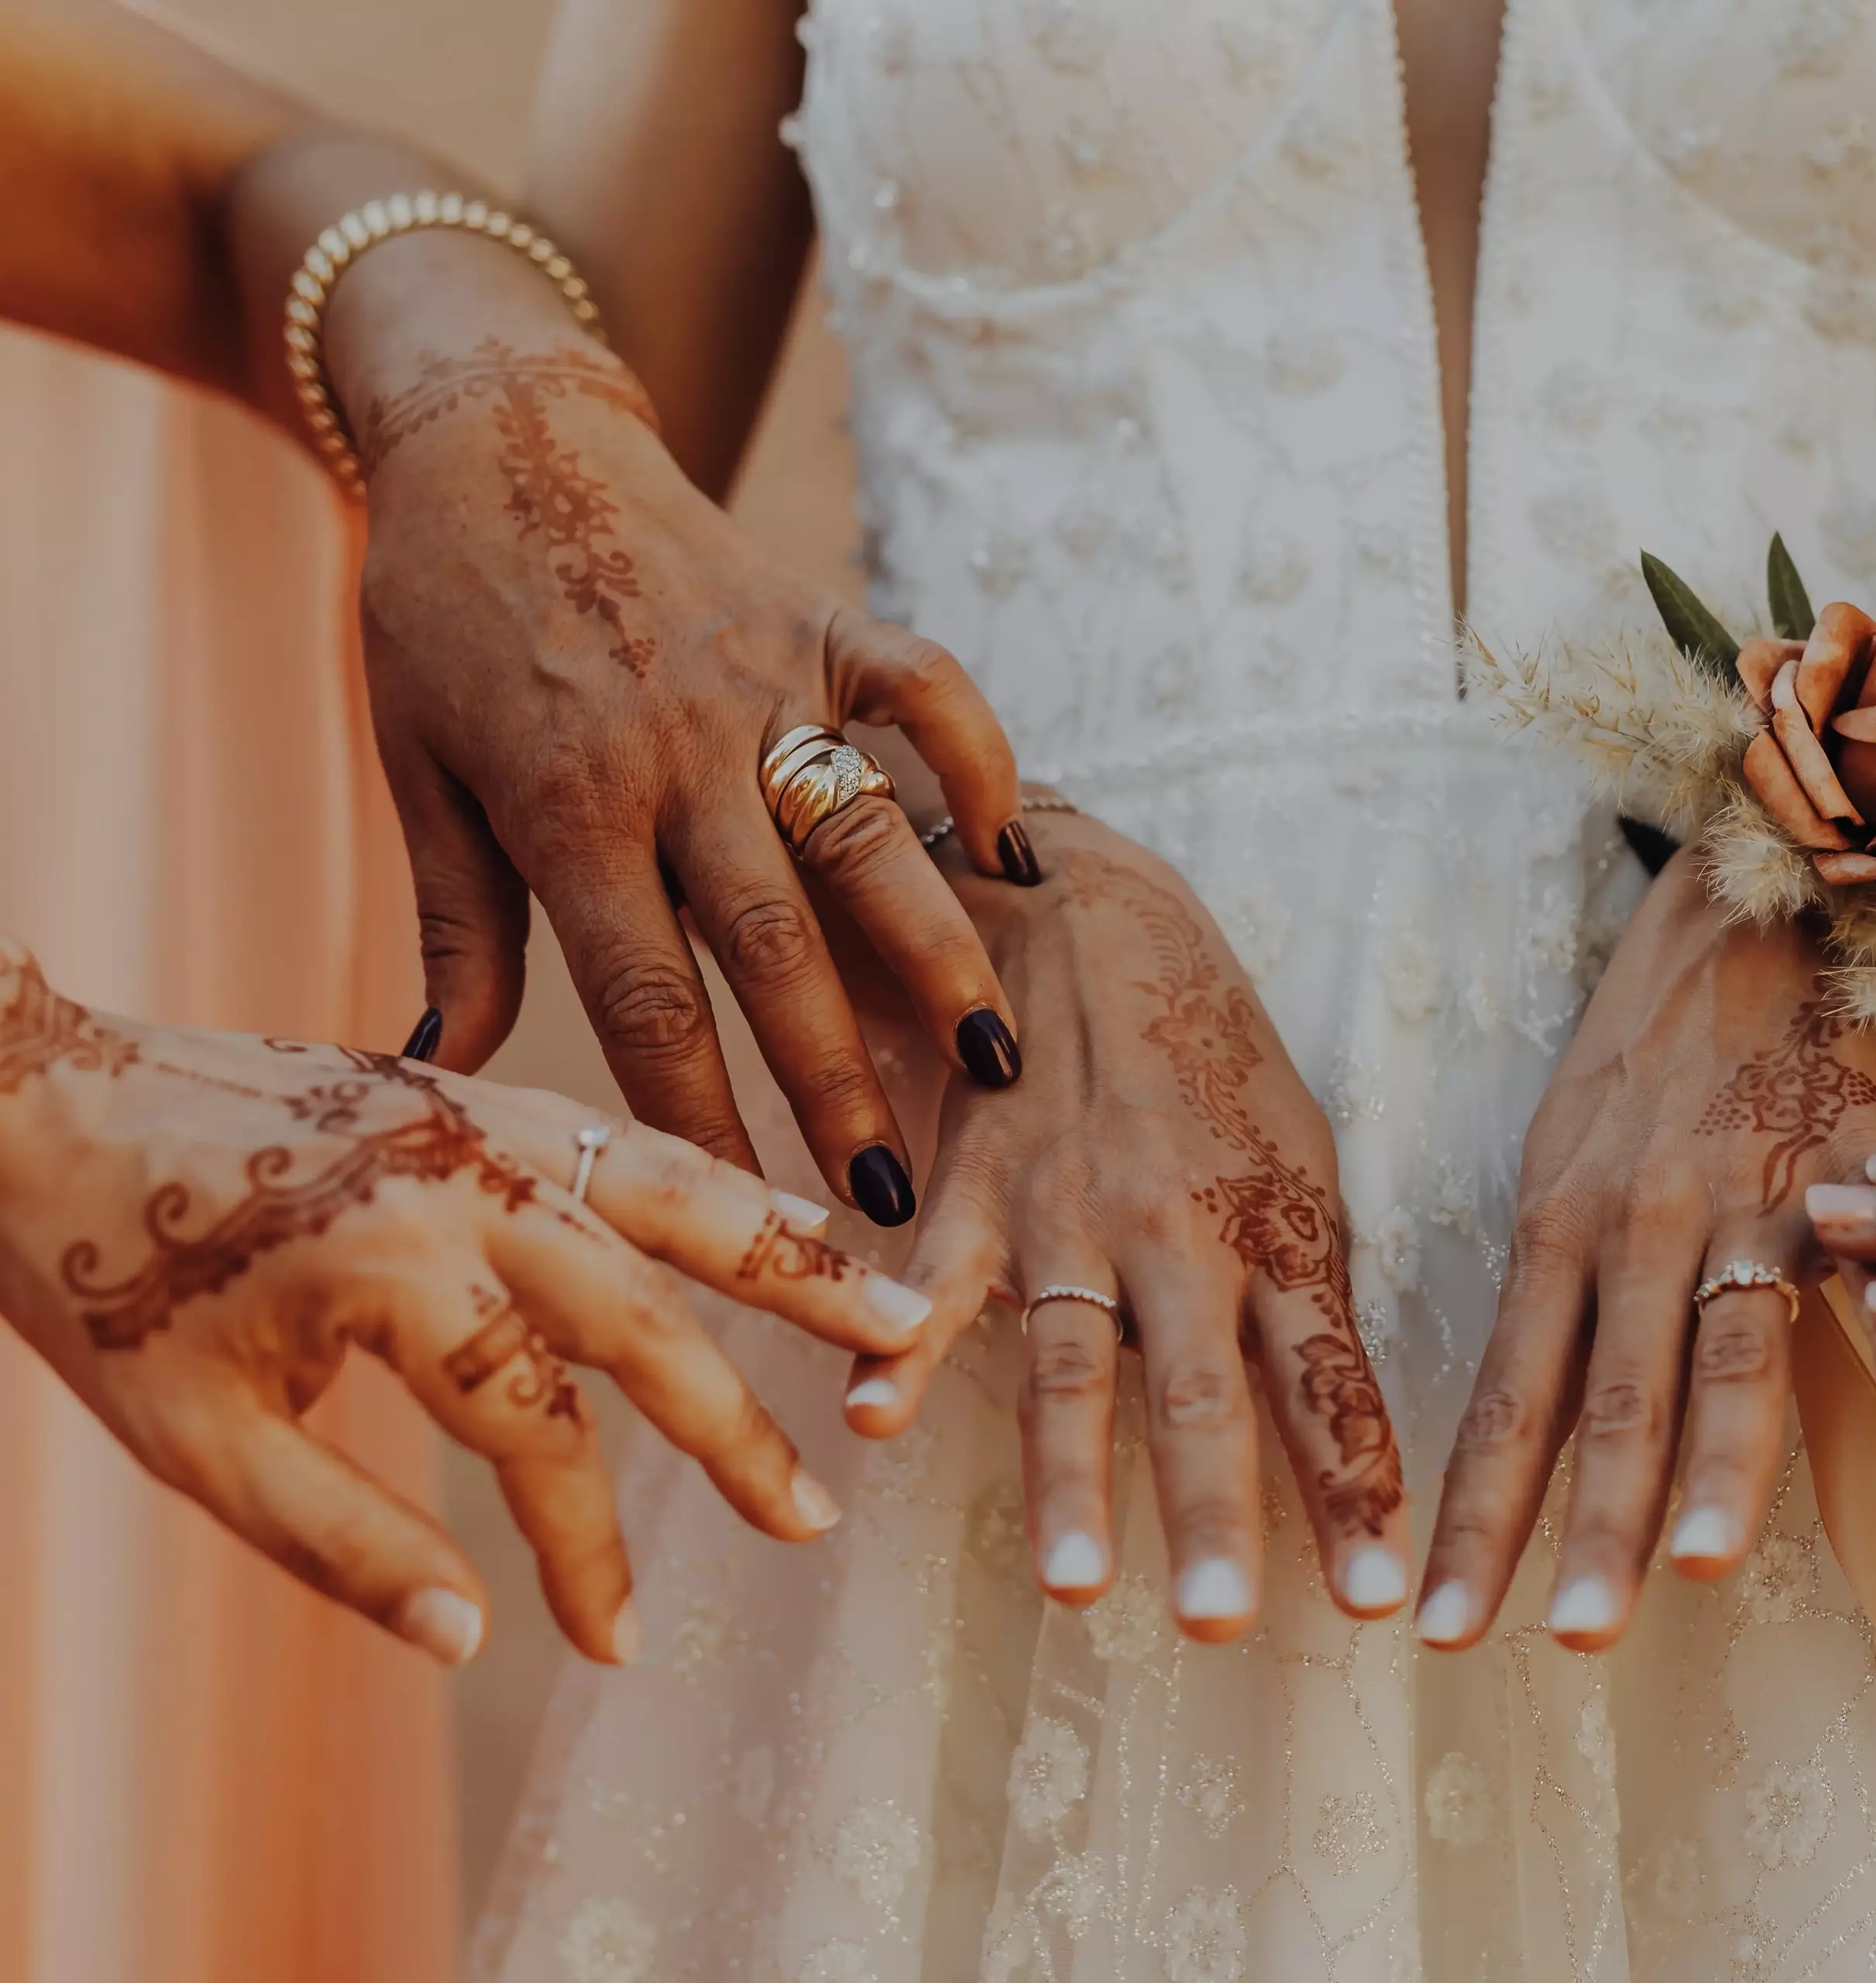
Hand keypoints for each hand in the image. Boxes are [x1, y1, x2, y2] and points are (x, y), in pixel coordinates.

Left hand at [0, 941, 930, 1665]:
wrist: (27, 1094)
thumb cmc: (95, 1273)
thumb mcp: (191, 1442)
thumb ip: (342, 1543)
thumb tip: (473, 1643)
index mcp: (394, 1269)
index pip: (538, 1433)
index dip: (583, 1549)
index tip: (616, 1640)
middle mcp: (469, 1182)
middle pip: (649, 1315)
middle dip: (739, 1430)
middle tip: (820, 1513)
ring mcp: (484, 1121)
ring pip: (680, 1195)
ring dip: (795, 1263)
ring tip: (901, 1311)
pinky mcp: (480, 1091)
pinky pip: (636, 1139)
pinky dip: (727, 1185)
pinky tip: (790, 1217)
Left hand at [348, 310, 1037, 1221]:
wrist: (497, 429)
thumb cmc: (442, 614)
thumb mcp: (420, 768)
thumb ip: (457, 921)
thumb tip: (441, 1068)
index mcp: (567, 802)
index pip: (643, 993)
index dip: (700, 1112)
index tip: (745, 1209)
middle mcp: (677, 748)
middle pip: (771, 944)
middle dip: (835, 1080)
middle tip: (890, 1194)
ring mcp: (764, 678)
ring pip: (866, 836)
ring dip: (937, 955)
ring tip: (995, 1061)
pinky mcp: (822, 617)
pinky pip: (924, 688)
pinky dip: (979, 761)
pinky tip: (1015, 854)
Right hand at [841, 807, 1409, 1642]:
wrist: (1085, 907)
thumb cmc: (1206, 1053)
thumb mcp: (1294, 1156)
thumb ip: (1304, 1284)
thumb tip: (1332, 1419)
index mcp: (1278, 1228)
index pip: (1327, 1381)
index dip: (1356, 1488)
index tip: (1385, 1601)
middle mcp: (1179, 1231)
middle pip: (1203, 1390)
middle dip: (1218, 1510)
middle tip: (1227, 1623)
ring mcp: (1070, 1212)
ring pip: (1072, 1362)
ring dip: (1072, 1475)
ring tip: (1075, 1581)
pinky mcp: (972, 1186)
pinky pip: (937, 1280)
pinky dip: (898, 1347)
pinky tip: (872, 1420)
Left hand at [1418, 854, 1875, 1653]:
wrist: (1754, 895)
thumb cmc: (1653, 1045)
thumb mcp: (1569, 1153)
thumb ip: (1563, 1282)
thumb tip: (1542, 1416)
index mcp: (1558, 1228)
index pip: (1509, 1401)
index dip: (1477, 1518)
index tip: (1436, 1625)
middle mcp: (1637, 1223)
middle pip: (1611, 1402)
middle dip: (1589, 1531)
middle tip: (1567, 1642)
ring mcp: (1744, 1196)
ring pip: (1726, 1351)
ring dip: (1717, 1468)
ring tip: (1699, 1571)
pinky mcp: (1847, 1160)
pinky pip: (1870, 1271)